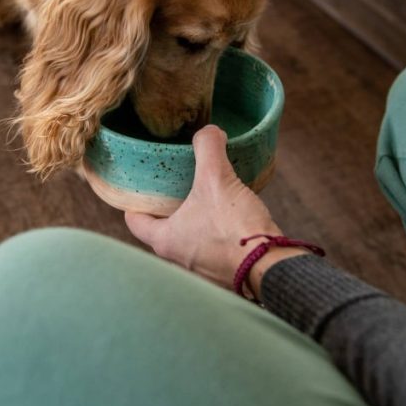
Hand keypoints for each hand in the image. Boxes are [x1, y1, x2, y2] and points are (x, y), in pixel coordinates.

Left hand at [125, 125, 305, 297]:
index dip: (135, 201)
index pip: (135, 221)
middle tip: (177, 185)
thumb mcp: (216, 178)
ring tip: (206, 197)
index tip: (142, 186)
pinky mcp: (226, 273)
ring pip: (189, 240)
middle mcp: (178, 260)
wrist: (271, 265)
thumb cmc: (234, 229)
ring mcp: (202, 271)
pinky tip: (231, 217)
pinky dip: (217, 233)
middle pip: (163, 229)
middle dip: (169, 208)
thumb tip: (208, 132)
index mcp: (165, 241)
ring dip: (195, 221)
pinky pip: (214, 249)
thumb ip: (208, 148)